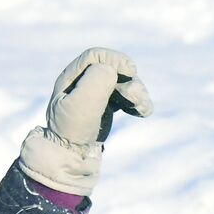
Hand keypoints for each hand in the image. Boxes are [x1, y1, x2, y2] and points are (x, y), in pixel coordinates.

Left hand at [18, 48, 152, 194]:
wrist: (71, 157)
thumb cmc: (72, 131)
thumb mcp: (80, 105)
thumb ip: (95, 82)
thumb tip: (110, 70)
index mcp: (71, 78)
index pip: (96, 56)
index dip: (115, 59)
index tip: (130, 72)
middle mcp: (82, 82)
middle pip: (113, 70)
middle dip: (130, 82)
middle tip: (137, 99)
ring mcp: (94, 94)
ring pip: (122, 83)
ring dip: (137, 93)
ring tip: (143, 108)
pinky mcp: (105, 107)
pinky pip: (125, 97)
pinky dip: (136, 103)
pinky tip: (143, 112)